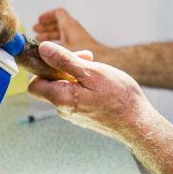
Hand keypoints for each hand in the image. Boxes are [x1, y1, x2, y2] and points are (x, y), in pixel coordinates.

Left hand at [28, 41, 157, 143]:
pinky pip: (75, 95)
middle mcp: (63, 109)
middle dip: (64, 66)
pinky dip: (83, 84)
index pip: (34, 84)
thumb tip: (43, 49)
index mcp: (61, 99)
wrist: (138, 123)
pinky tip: (99, 80)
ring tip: (95, 67)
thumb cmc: (118, 98)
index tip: (58, 55)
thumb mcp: (91, 72)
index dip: (42, 67)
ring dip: (76, 73)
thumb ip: (64, 61)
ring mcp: (74, 114)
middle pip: (51, 83)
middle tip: (85, 57)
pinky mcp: (84, 115)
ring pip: (65, 87)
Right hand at [32, 8, 106, 53]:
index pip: (58, 13)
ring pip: (63, 32)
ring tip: (42, 41)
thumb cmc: (90, 53)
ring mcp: (78, 37)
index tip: (38, 21)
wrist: (108, 59)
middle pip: (59, 22)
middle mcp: (74, 29)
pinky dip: (58, 43)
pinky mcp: (81, 46)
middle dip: (47, 26)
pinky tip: (53, 52)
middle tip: (37, 32)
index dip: (47, 16)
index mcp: (70, 25)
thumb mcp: (67, 51)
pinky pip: (67, 40)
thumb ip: (53, 50)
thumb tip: (40, 49)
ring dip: (52, 35)